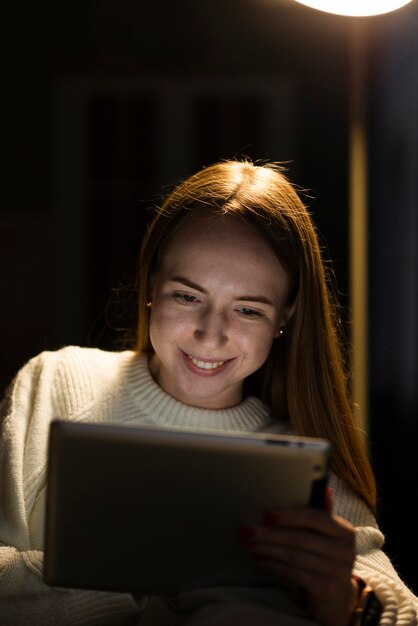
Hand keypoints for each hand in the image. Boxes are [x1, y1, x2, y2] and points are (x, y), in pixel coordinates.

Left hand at [241, 502, 357, 625]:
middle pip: (301, 537)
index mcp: (344, 531)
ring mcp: (338, 571)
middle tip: (247, 530)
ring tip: (250, 544)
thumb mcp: (326, 537)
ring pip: (295, 555)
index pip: (314, 517)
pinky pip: (295, 573)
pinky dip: (275, 565)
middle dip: (270, 533)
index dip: (289, 515)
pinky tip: (261, 560)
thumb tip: (324, 489)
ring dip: (268, 549)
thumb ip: (322, 515)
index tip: (266, 515)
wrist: (337, 597)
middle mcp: (345, 550)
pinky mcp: (327, 589)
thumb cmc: (324, 559)